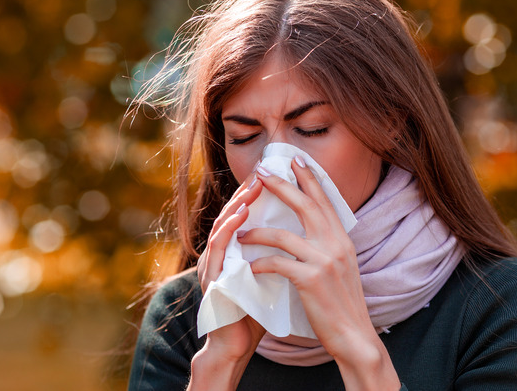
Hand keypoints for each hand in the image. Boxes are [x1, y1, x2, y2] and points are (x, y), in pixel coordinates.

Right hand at [195, 173, 265, 360]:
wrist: (236, 345)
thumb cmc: (253, 313)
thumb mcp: (271, 277)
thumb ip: (279, 257)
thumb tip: (306, 237)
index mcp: (236, 252)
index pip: (247, 216)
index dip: (260, 195)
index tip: (277, 177)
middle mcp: (222, 254)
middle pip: (233, 214)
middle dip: (248, 192)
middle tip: (264, 172)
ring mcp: (213, 264)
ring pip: (222, 225)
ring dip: (237, 204)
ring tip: (253, 188)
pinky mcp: (210, 278)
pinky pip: (217, 248)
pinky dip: (228, 229)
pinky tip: (240, 216)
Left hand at [242, 158, 399, 389]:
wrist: (356, 337)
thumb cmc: (343, 305)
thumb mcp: (342, 268)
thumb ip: (329, 247)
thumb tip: (315, 229)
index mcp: (343, 240)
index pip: (325, 200)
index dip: (310, 178)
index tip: (295, 159)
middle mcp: (336, 245)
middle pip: (305, 205)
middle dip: (281, 185)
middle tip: (261, 171)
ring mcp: (324, 261)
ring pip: (283, 234)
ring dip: (258, 231)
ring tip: (240, 232)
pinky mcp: (310, 280)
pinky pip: (277, 263)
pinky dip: (260, 263)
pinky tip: (250, 267)